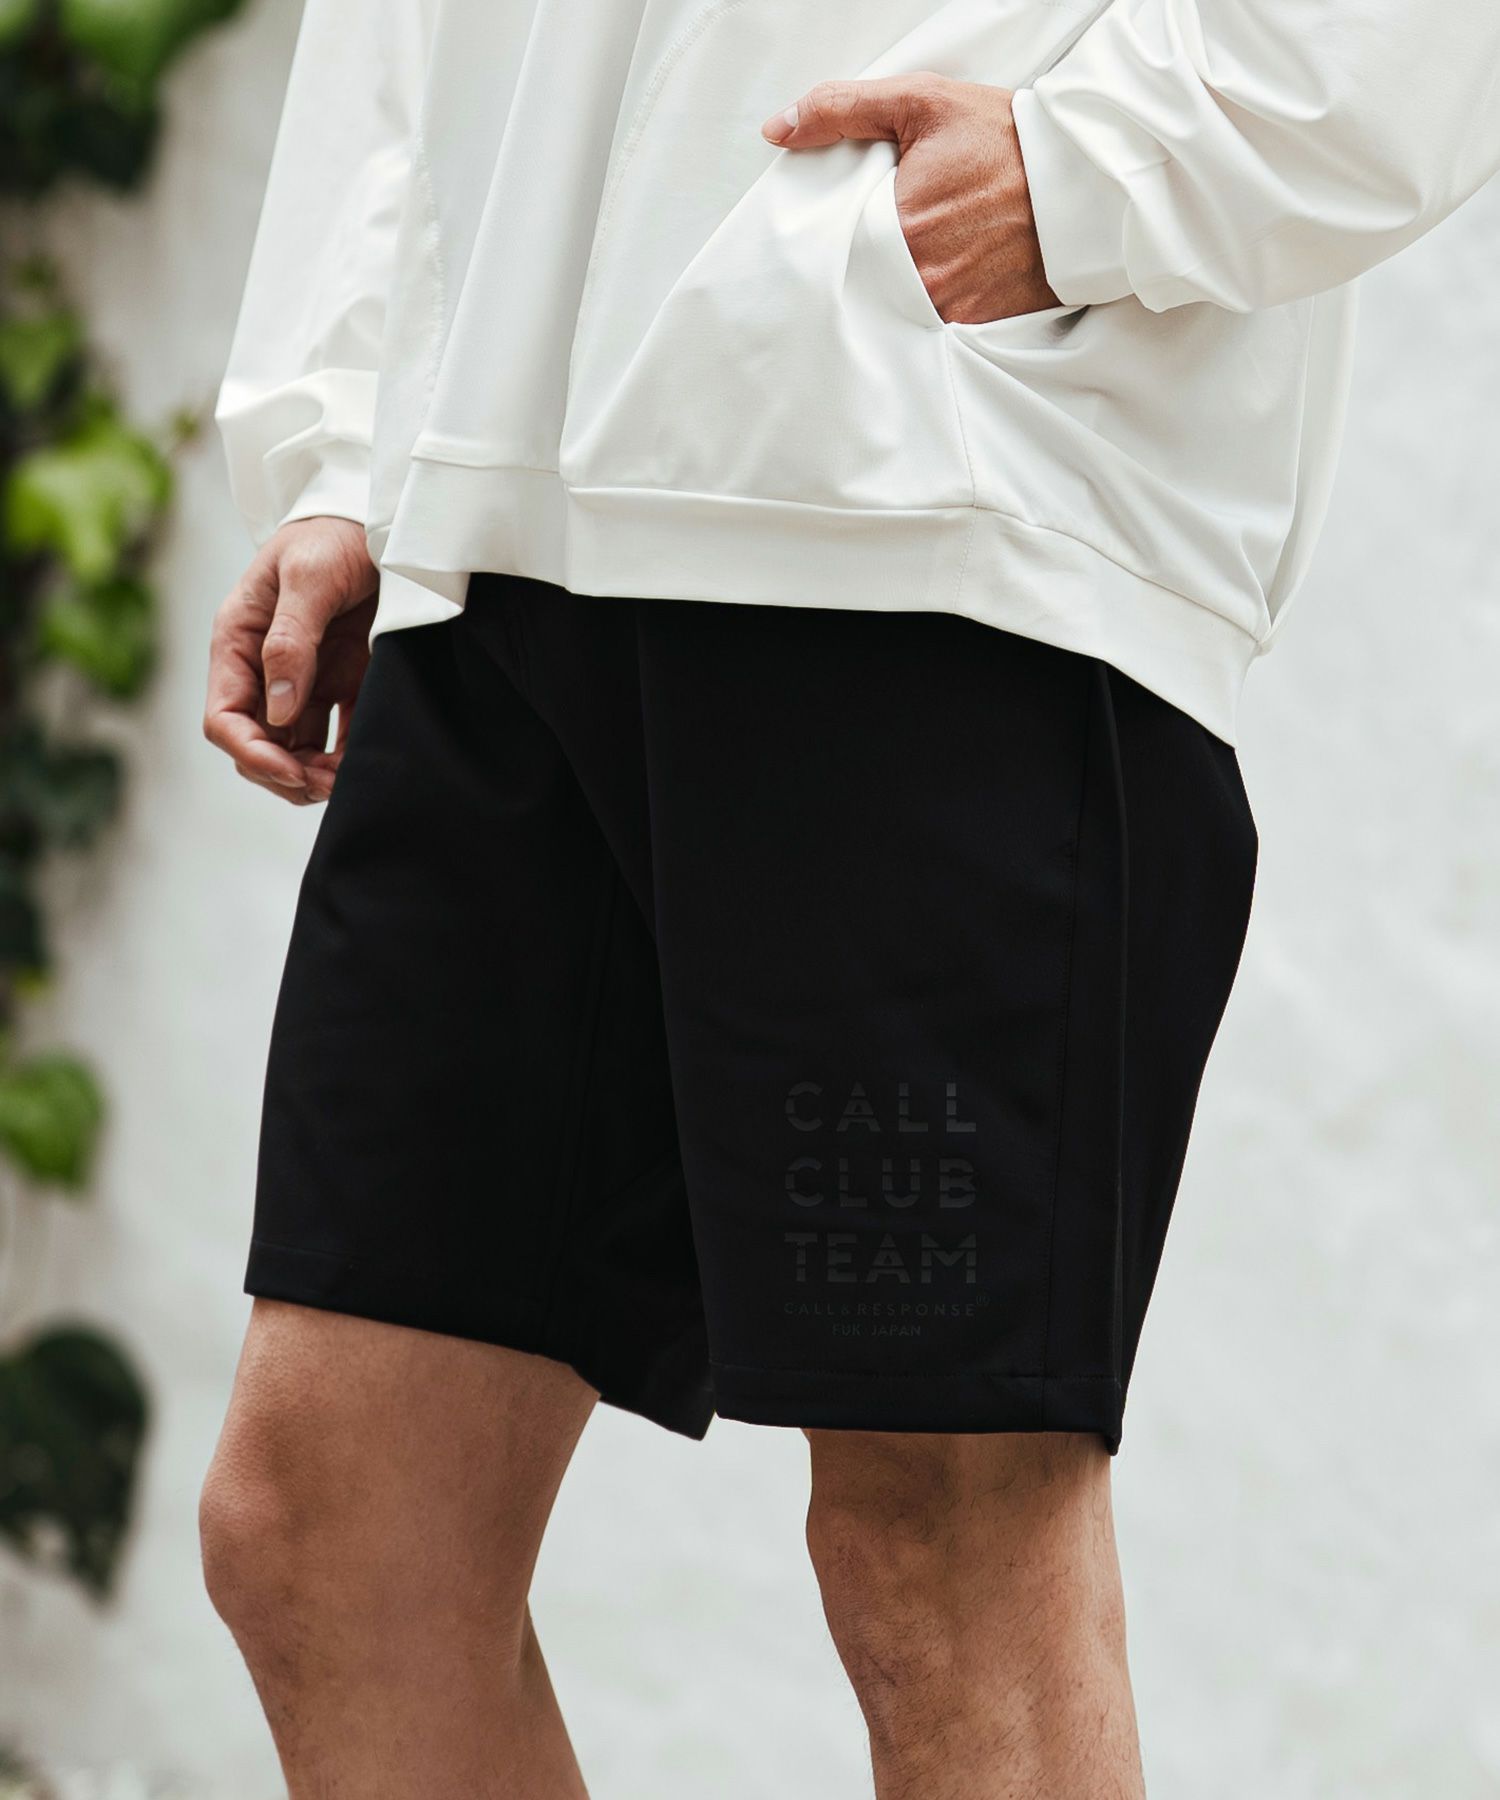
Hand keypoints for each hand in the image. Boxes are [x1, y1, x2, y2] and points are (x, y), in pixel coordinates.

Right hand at [204, 517, 377, 804]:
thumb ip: (290, 638)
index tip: (293, 773)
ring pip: (296, 751)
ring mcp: (303, 680)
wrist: (381, 515)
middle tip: (333, 785)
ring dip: (319, 775)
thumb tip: (278, 710)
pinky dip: (348, 758)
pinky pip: (338, 736)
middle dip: (287, 774)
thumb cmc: (333, 534)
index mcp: (238, 641)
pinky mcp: (342, 684)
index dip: (252, 754)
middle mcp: (265, 668)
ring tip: (354, 779)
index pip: (225, 718)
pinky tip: (370, 760)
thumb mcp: (309, 576)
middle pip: (258, 745)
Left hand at [762, 74, 1059, 325]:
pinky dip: (923, 305)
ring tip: (908, 255)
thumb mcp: (922, 103)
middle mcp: (921, 277)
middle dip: (859, 262)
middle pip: (860, 280)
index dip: (831, 235)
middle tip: (877, 236)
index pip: (834, 245)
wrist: (1082, 182)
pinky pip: (930, 324)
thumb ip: (844, 110)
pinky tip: (934, 277)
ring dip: (888, 287)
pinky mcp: (975, 324)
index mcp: (898, 226)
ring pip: (892, 305)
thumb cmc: (1004, 138)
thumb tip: (778, 129)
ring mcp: (949, 307)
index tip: (841, 223)